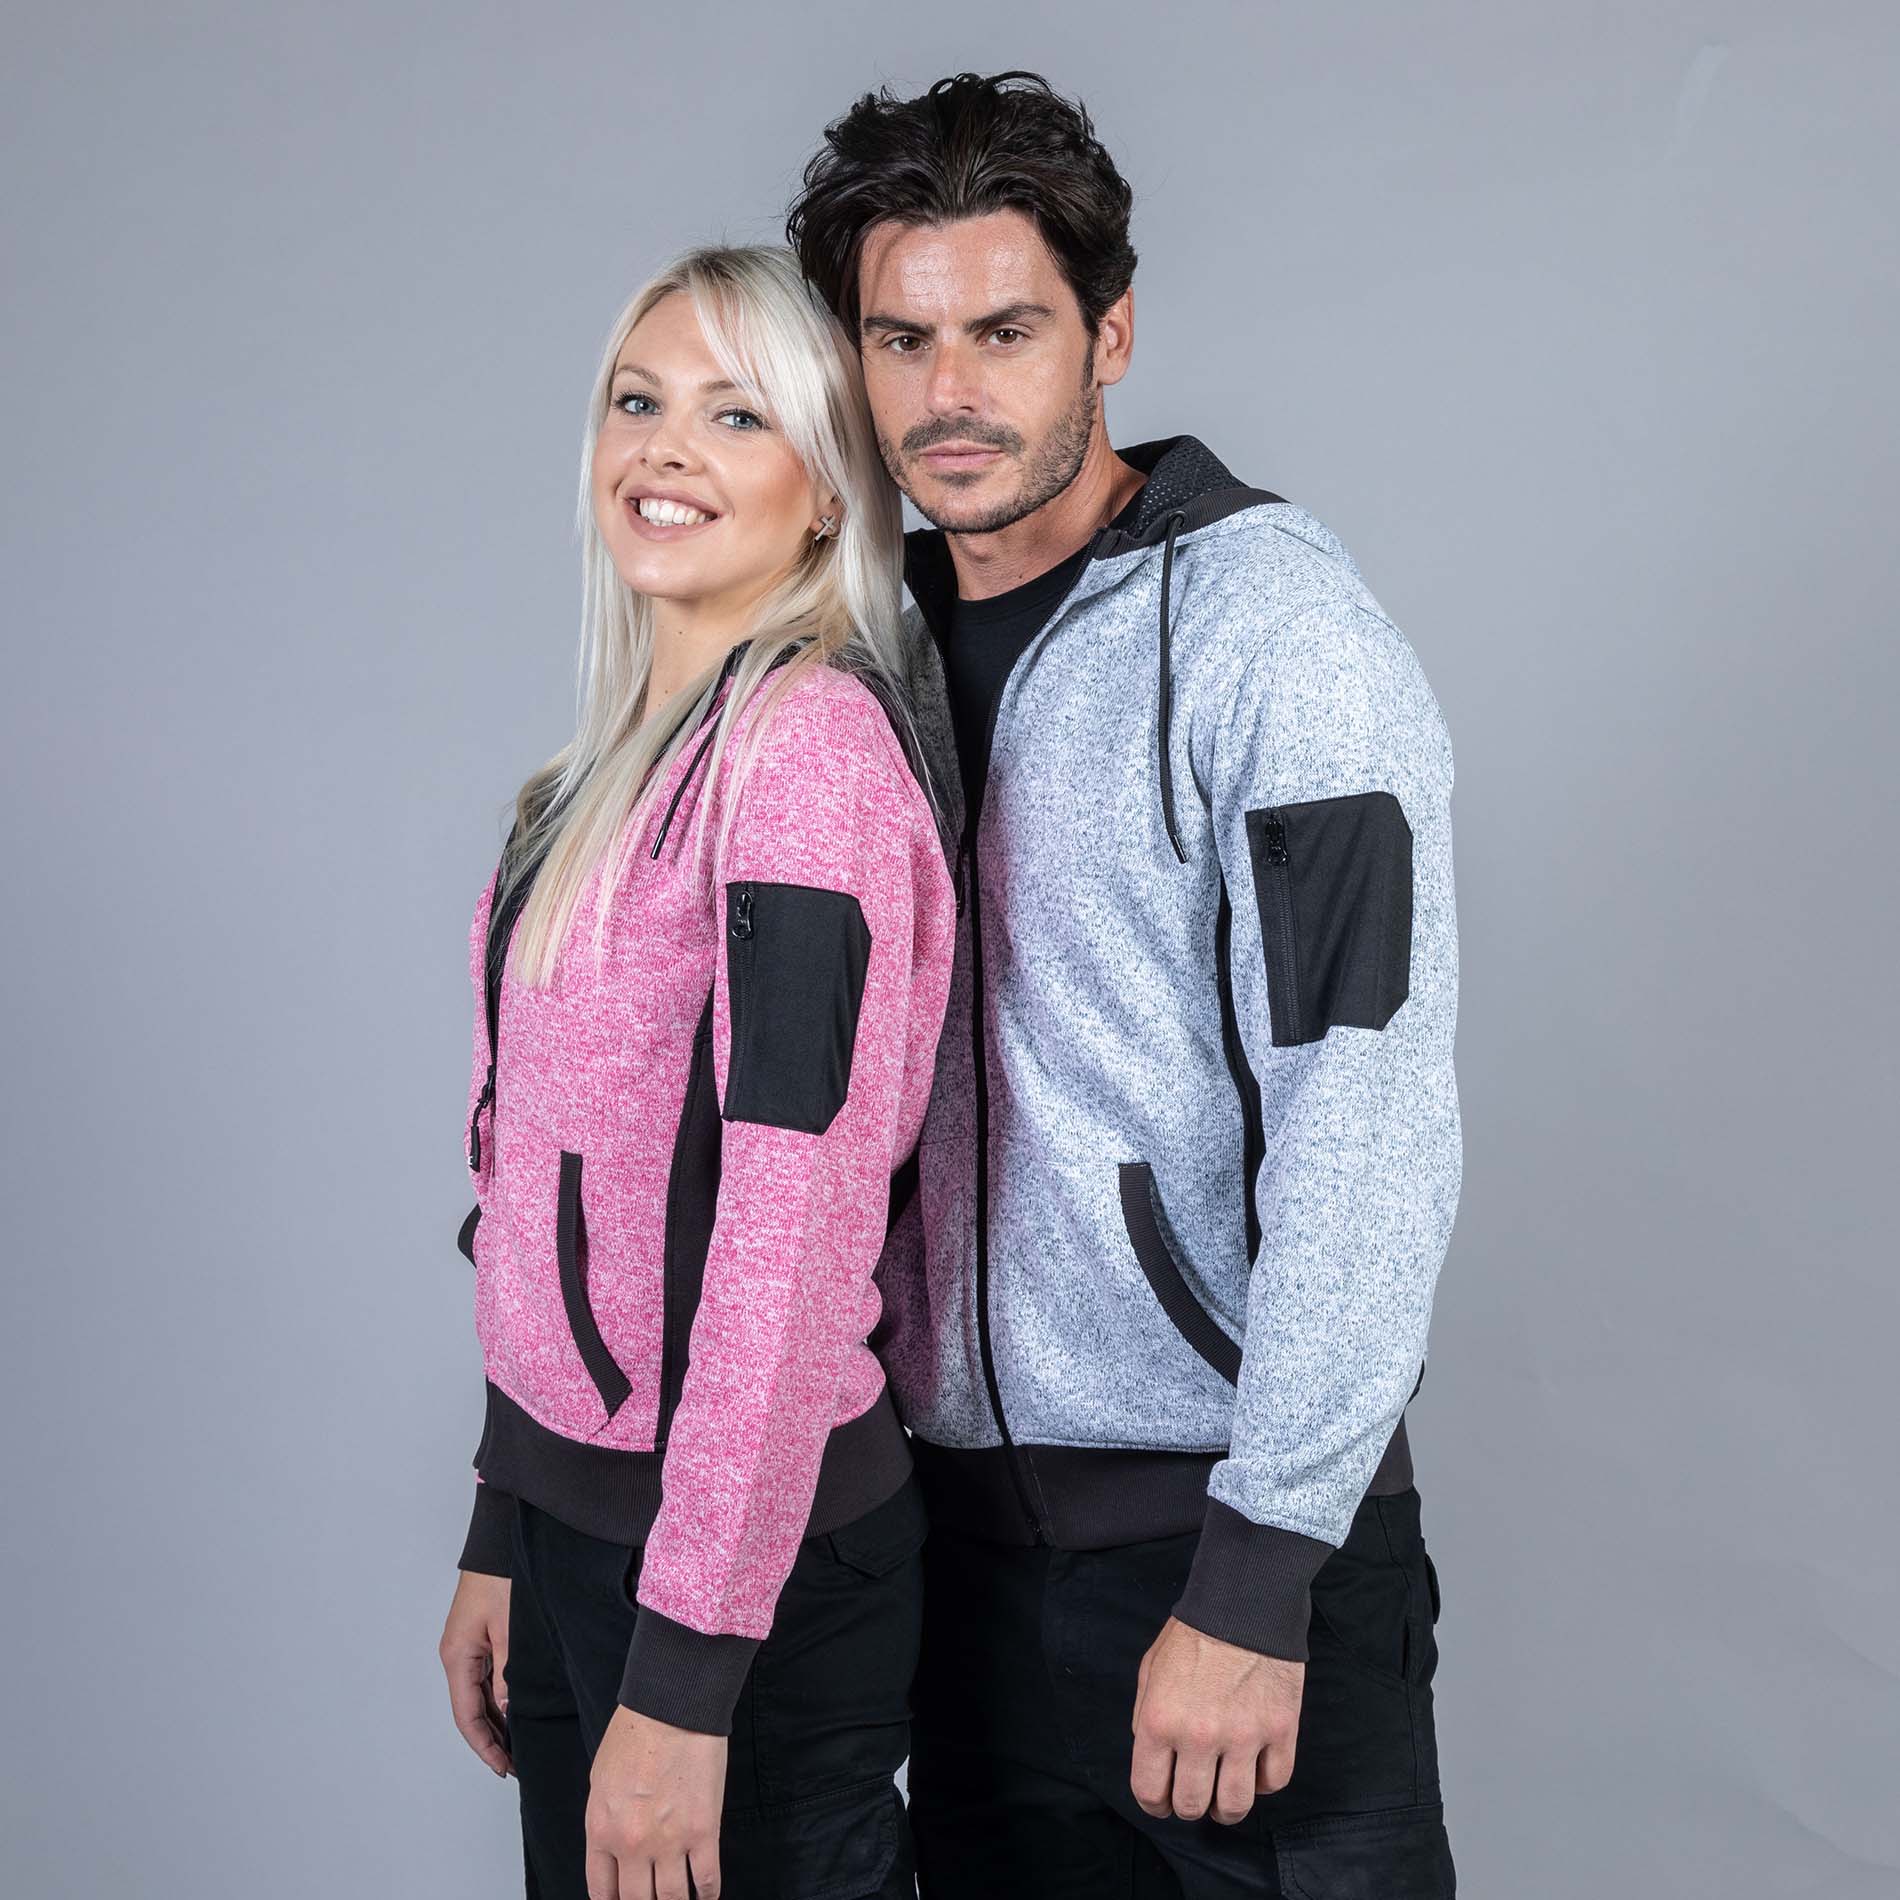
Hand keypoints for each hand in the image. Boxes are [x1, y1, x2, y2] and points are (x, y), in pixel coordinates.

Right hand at [440, 1570, 512, 1776]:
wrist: (499, 1543)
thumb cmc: (502, 1578)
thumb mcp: (510, 1630)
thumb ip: (509, 1673)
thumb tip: (508, 1712)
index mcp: (457, 1656)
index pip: (466, 1716)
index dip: (485, 1746)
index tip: (502, 1767)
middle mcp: (457, 1656)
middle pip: (471, 1710)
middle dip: (492, 1739)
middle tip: (516, 1764)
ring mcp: (468, 1648)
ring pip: (479, 1696)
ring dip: (496, 1721)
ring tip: (519, 1746)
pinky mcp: (479, 1638)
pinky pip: (487, 1678)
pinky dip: (499, 1699)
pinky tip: (516, 1711)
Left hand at [586, 1705, 727, 1899]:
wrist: (672, 1706)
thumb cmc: (635, 1733)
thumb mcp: (601, 1780)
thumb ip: (605, 1820)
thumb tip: (615, 1848)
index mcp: (601, 1830)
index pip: (602, 1892)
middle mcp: (631, 1845)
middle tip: (654, 1898)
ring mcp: (669, 1842)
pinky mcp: (703, 1832)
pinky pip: (706, 1880)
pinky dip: (707, 1894)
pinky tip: (707, 1894)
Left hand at [1130, 1614, 1303, 1823]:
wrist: (1244, 1601)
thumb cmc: (1193, 1633)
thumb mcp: (1151, 1669)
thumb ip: (1146, 1716)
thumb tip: (1153, 1757)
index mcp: (1161, 1720)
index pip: (1150, 1791)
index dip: (1154, 1803)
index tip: (1162, 1801)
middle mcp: (1200, 1736)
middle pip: (1192, 1805)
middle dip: (1189, 1805)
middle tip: (1195, 1793)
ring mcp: (1244, 1736)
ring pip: (1235, 1806)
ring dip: (1226, 1808)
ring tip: (1224, 1796)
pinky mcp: (1281, 1730)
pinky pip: (1273, 1782)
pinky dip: (1262, 1783)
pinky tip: (1254, 1769)